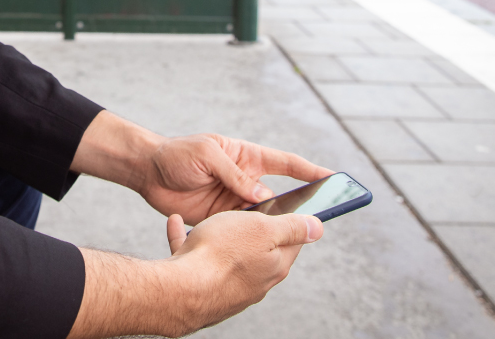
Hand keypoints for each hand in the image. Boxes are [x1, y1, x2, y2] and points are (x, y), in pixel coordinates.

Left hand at [141, 133, 331, 224]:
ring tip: (289, 235)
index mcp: (246, 156)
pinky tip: (259, 244)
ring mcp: (234, 200)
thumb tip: (261, 195)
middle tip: (318, 217)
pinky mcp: (221, 219)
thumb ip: (234, 174)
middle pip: (279, 194)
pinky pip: (242, 229)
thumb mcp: (207, 155)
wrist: (147, 173)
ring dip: (274, 224)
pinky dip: (252, 236)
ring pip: (263, 216)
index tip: (334, 178)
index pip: (285, 163)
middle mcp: (244, 179)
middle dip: (298, 205)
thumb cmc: (177, 154)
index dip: (309, 170)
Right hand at [165, 209, 323, 329]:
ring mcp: (227, 286)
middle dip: (250, 228)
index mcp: (275, 265)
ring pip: (223, 253)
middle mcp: (255, 280)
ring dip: (215, 233)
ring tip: (206, 217)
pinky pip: (194, 256)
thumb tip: (318, 227)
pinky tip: (177, 223)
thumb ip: (291, 228)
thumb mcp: (264, 228)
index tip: (283, 205)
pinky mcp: (200, 286)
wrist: (182, 289)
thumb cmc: (223, 253)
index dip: (290, 220)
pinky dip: (186, 239)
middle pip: (259, 248)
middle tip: (240, 209)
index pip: (293, 241)